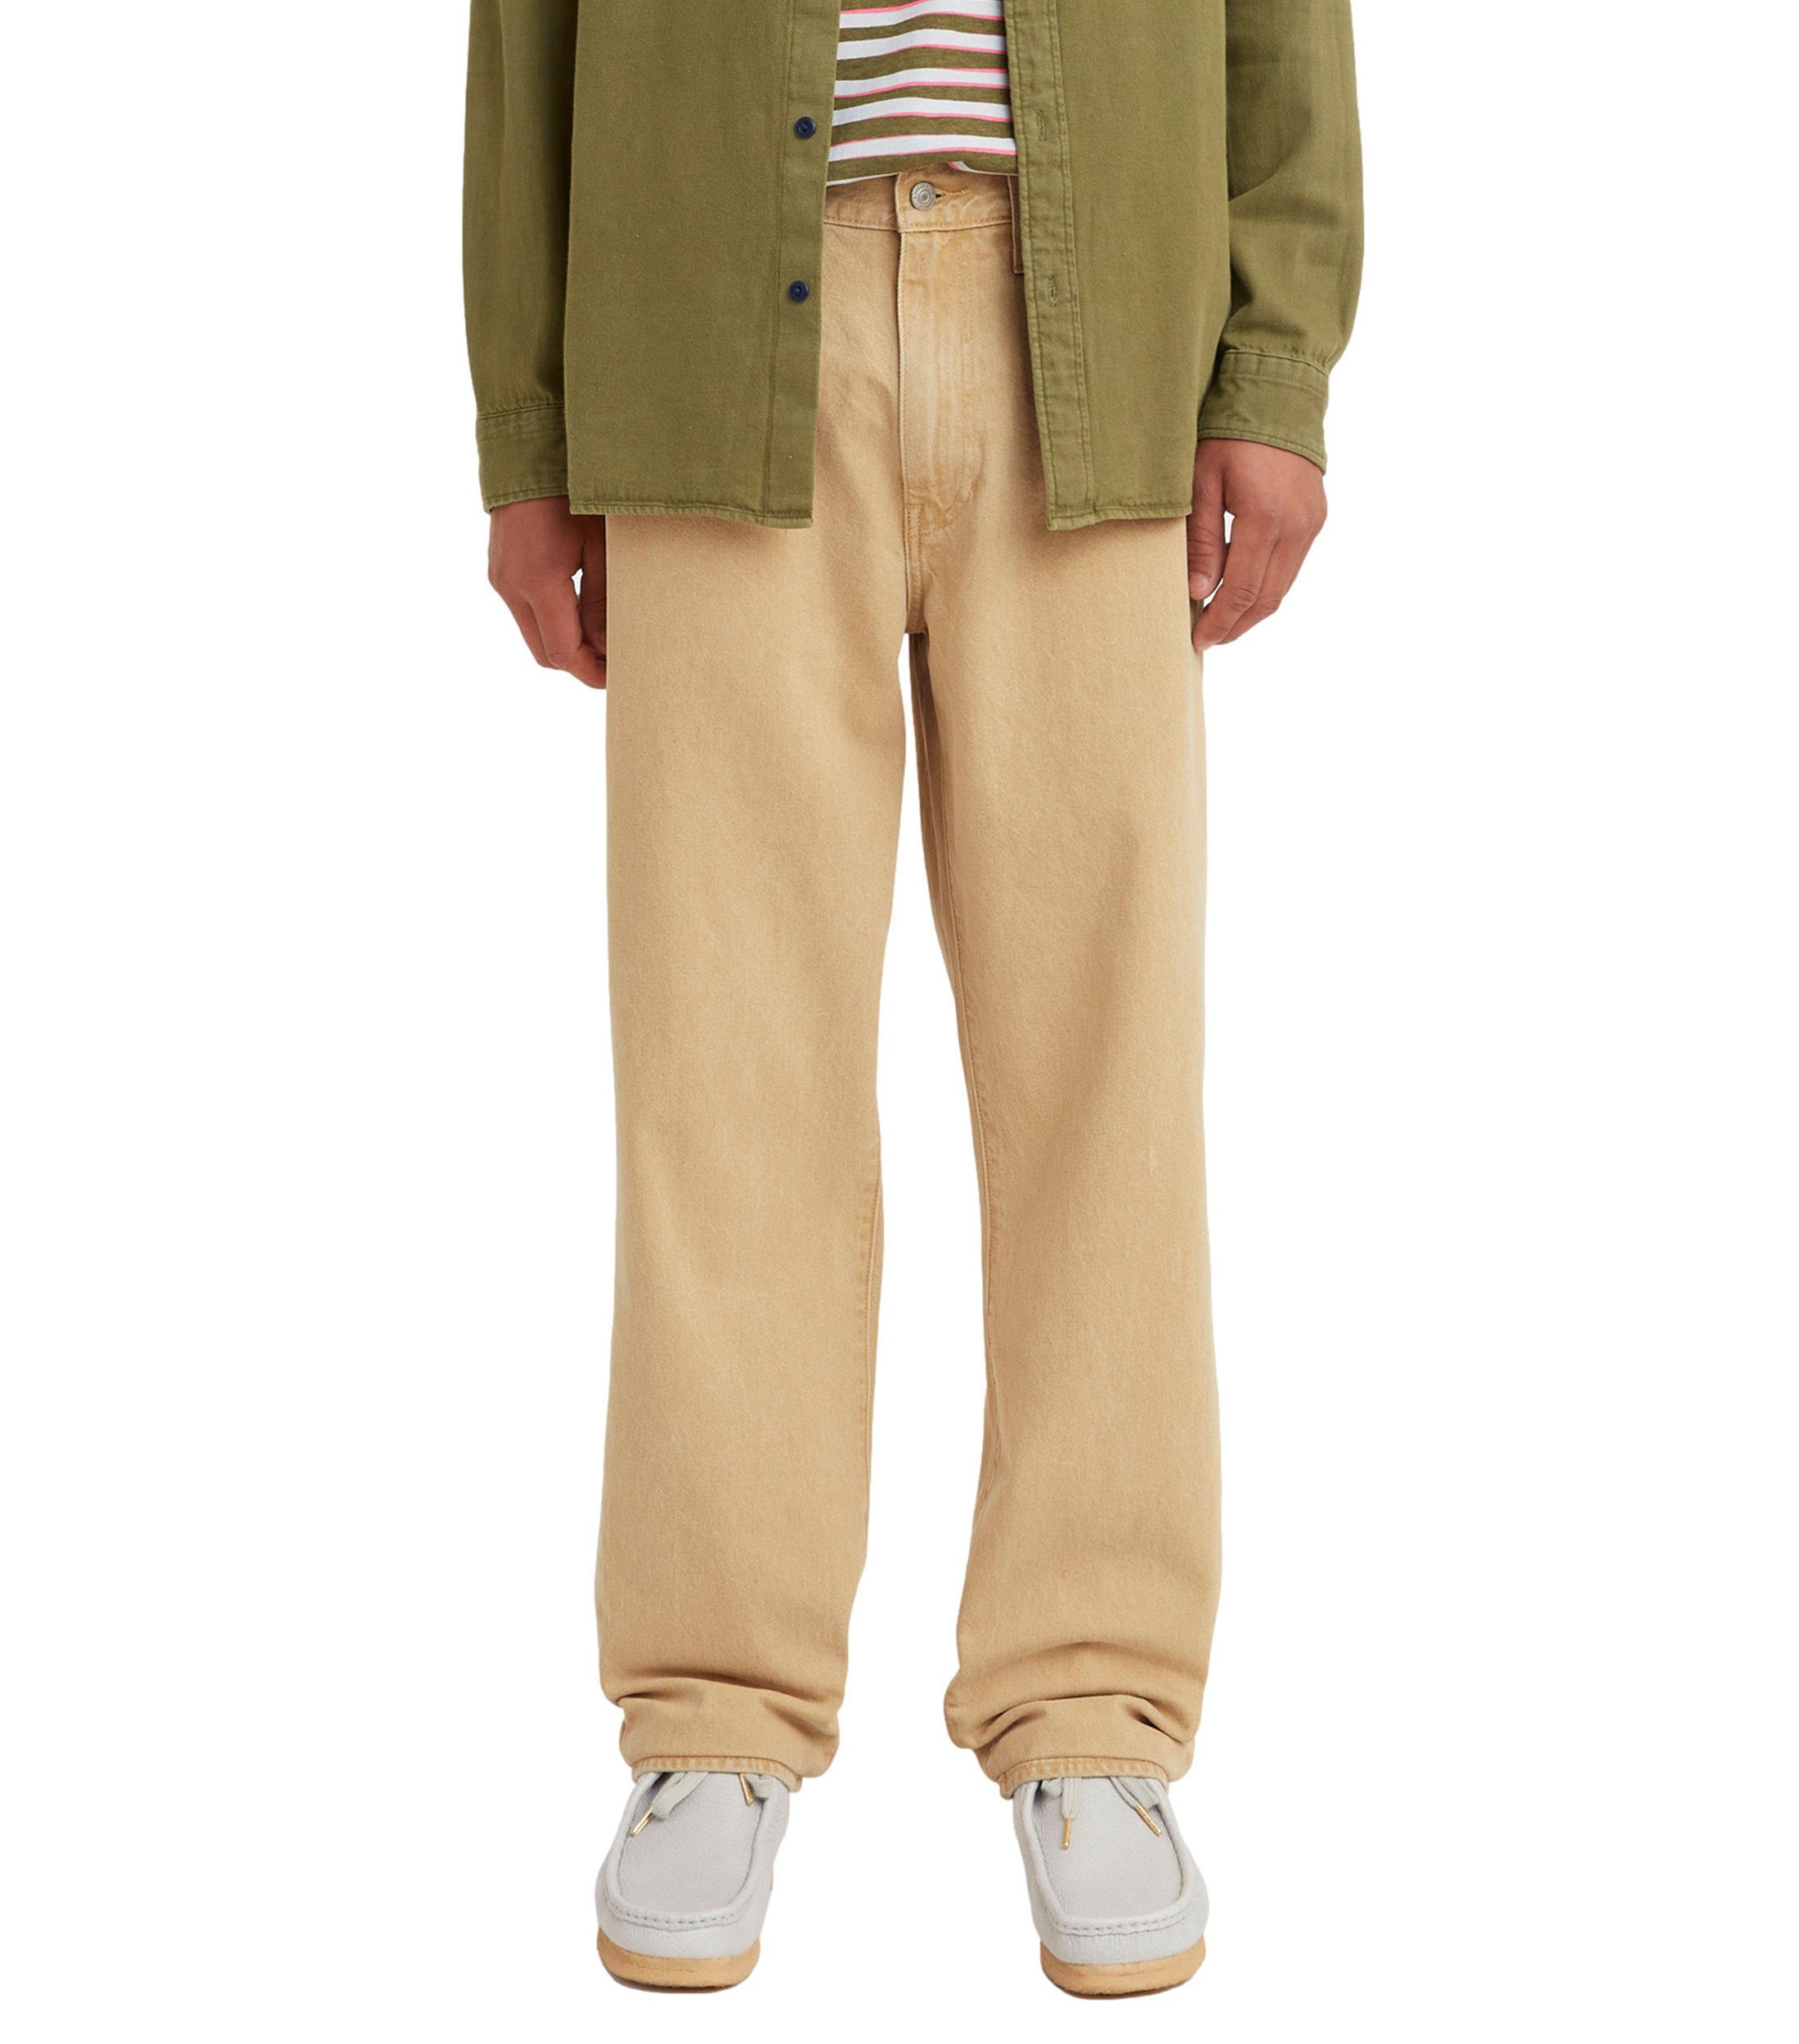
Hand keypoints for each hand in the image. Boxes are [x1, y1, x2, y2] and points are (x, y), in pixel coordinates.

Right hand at [487, 496, 607, 688]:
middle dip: (580, 664)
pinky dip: (553, 622)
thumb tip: (608, 647)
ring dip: (566, 643)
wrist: (529, 450)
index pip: (563, 653)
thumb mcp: (600, 546)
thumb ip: (603, 602)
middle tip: (616, 661)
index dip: (592, 673)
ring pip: (534, 636)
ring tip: (603, 635)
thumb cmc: (573, 490)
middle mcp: (511, 586)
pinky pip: (526, 613)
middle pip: (545, 654)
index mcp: (538, 580)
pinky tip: (581, 611)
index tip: (620, 676)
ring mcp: (500, 579)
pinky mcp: (499, 571)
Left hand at [1187, 440, 1325, 650]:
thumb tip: (1198, 592)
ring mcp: (1311, 524)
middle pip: (1266, 598)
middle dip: (1235, 625)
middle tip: (1207, 639)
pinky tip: (1241, 590)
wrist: (1277, 397)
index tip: (1198, 639)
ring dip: (1251, 611)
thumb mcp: (1200, 483)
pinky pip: (1290, 568)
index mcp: (1264, 517)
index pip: (1241, 590)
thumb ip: (1200, 540)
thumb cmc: (1229, 435)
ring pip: (1281, 588)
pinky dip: (1266, 587)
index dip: (1219, 621)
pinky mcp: (1316, 519)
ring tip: (1222, 621)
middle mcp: (1296, 526)